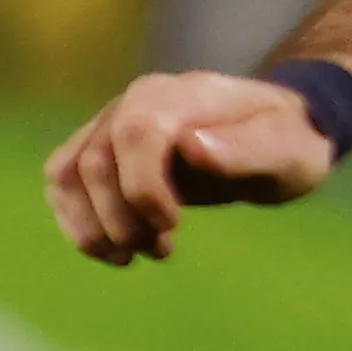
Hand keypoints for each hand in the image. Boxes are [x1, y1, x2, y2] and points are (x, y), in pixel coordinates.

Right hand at [42, 72, 340, 265]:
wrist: (274, 134)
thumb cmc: (286, 141)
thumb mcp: (287, 149)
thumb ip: (245, 149)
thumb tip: (193, 147)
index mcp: (177, 96)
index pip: (135, 134)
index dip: (143, 187)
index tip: (173, 225)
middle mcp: (132, 103)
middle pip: (93, 163)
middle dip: (120, 220)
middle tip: (161, 250)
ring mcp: (109, 125)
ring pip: (66, 177)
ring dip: (94, 228)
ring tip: (139, 254)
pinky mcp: (100, 151)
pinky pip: (64, 185)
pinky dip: (81, 224)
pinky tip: (120, 250)